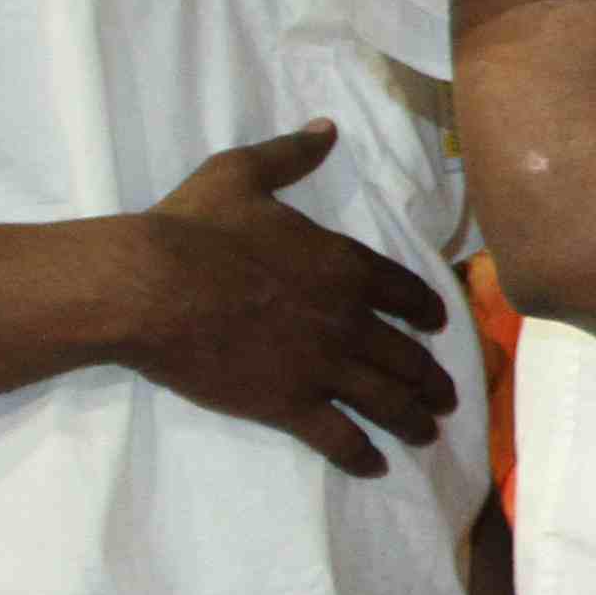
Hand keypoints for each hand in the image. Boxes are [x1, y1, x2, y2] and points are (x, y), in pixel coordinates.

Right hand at [112, 122, 458, 475]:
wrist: (148, 285)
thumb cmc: (191, 227)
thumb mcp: (242, 174)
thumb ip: (290, 154)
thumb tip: (325, 128)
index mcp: (343, 265)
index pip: (406, 292)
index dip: (427, 311)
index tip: (439, 326)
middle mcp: (347, 319)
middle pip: (406, 355)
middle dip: (432, 377)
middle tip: (447, 395)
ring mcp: (321, 365)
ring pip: (386, 400)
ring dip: (413, 418)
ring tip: (428, 432)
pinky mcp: (287, 403)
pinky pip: (339, 437)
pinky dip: (362, 454)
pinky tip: (375, 465)